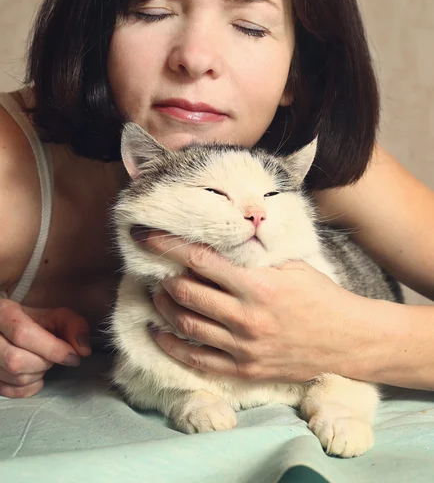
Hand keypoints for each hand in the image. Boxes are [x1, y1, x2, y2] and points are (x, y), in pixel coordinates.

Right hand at [0, 299, 91, 397]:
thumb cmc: (32, 321)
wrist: (7, 327)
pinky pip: (8, 392)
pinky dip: (28, 388)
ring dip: (38, 374)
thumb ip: (74, 326)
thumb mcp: (54, 316)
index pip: (24, 334)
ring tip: (43, 362)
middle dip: (44, 362)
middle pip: (16, 359)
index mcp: (5, 314)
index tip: (73, 357)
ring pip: (14, 376)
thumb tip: (84, 350)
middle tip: (53, 357)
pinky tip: (35, 376)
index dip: (52, 349)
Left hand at [142, 233, 374, 382]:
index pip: (200, 259)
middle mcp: (246, 317)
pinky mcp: (245, 370)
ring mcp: (244, 347)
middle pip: (187, 293)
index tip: (147, 236)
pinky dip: (172, 346)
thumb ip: (255, 256)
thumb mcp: (291, 266)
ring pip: (186, 326)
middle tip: (157, 269)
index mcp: (257, 285)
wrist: (348, 340)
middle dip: (164, 277)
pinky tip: (160, 334)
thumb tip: (220, 241)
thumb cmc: (321, 297)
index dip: (169, 245)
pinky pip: (198, 360)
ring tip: (157, 295)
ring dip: (164, 308)